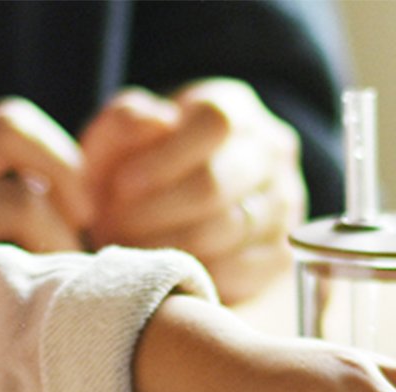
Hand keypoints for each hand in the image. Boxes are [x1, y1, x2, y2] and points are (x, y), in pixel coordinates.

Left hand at [81, 80, 306, 303]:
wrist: (173, 207)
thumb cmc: (141, 168)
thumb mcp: (121, 137)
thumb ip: (123, 123)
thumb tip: (156, 123)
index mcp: (236, 112)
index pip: (215, 124)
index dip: (164, 158)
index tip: (121, 187)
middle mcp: (270, 155)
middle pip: (217, 184)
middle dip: (155, 212)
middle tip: (113, 229)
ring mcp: (282, 207)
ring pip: (227, 230)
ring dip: (168, 246)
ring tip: (130, 250)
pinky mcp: (279, 257)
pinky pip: (240, 271)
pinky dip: (195, 276)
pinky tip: (162, 273)